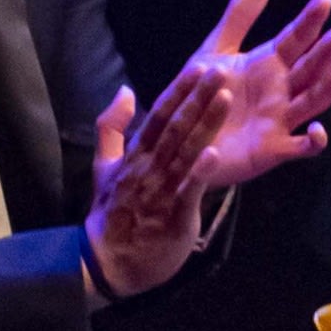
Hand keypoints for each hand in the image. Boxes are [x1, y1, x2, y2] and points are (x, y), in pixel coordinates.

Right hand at [85, 67, 227, 299]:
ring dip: (205, 125)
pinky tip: (214, 154)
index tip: (198, 66)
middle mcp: (148, 168)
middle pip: (175, 128)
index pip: (158, 116)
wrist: (108, 264)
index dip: (179, 91)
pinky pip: (187, 192)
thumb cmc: (113, 212)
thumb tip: (123, 90)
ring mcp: (160, 191)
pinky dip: (199, 173)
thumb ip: (112, 128)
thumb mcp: (104, 167)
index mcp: (135, 155)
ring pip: (185, 153)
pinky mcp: (173, 216)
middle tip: (221, 70)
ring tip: (225, 99)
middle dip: (198, 98)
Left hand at [183, 0, 330, 188]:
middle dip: (326, 52)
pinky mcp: (273, 149)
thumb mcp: (217, 50)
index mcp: (269, 64)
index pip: (295, 39)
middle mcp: (281, 90)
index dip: (309, 21)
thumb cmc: (205, 93)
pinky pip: (300, 147)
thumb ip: (240, 15)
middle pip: (310, 68)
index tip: (324, 0)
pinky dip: (313, 142)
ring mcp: (280, 120)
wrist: (184, 139)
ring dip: (329, 88)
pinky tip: (318, 131)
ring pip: (312, 102)